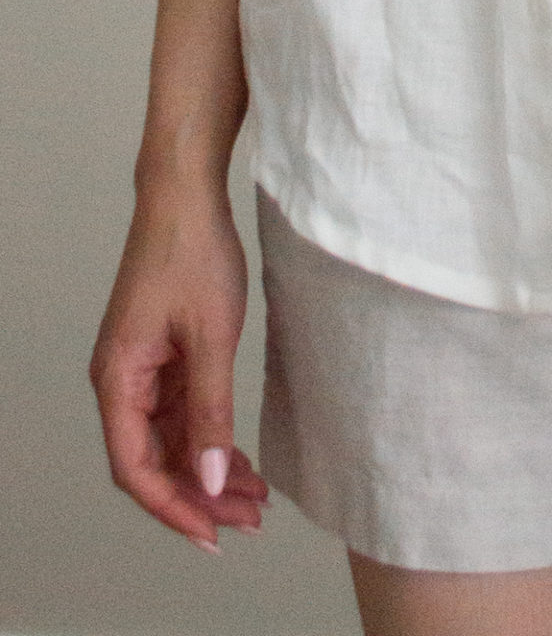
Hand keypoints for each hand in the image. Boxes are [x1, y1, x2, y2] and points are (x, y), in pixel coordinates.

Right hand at [89, 187, 268, 551]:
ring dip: (207, 470)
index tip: (212, 534)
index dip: (173, 507)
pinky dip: (209, 437)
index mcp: (118, 379)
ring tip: (253, 498)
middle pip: (154, 460)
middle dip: (199, 495)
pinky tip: (238, 458)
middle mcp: (122, 381)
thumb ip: (210, 410)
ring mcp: (142, 369)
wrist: (186, 196)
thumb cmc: (192, 252)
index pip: (136, 467)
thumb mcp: (210, 336)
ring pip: (170, 439)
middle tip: (249, 520)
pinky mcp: (163, 355)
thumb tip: (207, 478)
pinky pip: (181, 413)